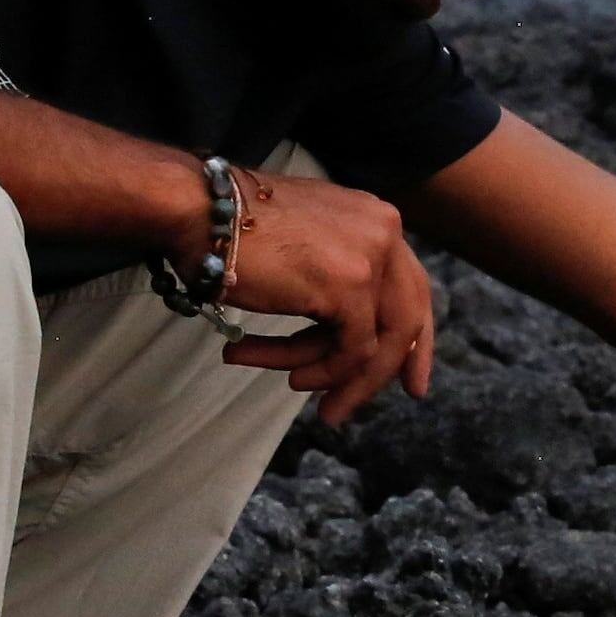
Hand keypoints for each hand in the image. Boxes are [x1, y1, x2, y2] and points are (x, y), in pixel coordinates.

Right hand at [210, 166, 437, 422]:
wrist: (199, 210)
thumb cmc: (231, 230)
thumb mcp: (304, 246)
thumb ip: (337, 277)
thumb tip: (352, 335)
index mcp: (375, 218)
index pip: (413, 285)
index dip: (416, 339)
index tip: (410, 380)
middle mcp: (384, 231)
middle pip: (405, 318)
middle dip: (383, 371)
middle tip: (348, 405)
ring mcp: (372, 257)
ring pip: (378, 342)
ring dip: (335, 377)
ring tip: (295, 387)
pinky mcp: (351, 286)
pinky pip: (352, 351)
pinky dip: (323, 371)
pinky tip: (287, 374)